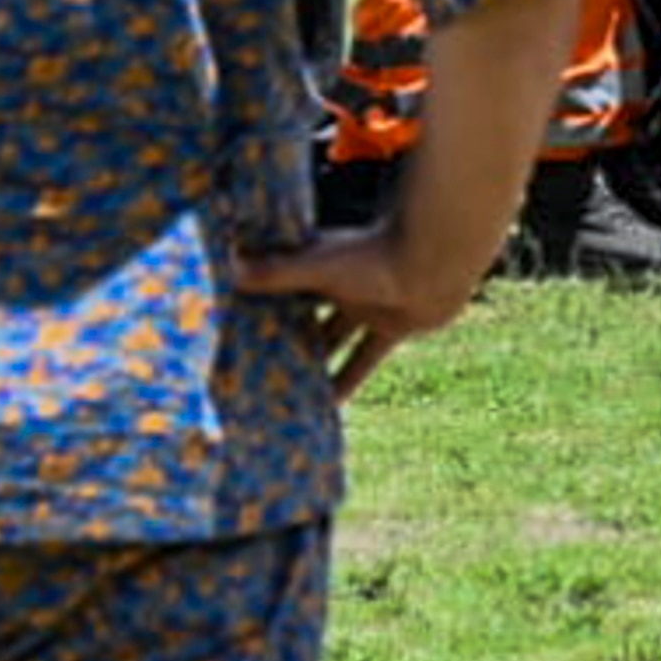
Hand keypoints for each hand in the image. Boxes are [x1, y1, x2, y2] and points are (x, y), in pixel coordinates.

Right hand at [235, 225, 481, 399]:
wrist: (436, 259)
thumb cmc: (375, 252)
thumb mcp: (316, 267)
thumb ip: (273, 273)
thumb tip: (224, 267)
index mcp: (324, 261)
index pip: (282, 281)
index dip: (258, 299)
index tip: (230, 320)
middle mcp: (344, 283)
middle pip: (306, 315)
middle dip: (281, 335)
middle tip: (247, 364)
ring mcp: (369, 305)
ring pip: (334, 340)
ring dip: (313, 363)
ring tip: (280, 390)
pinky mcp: (393, 327)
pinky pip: (364, 361)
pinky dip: (347, 382)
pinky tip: (328, 407)